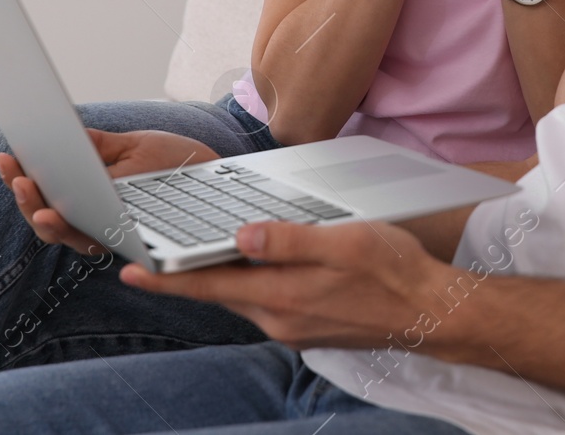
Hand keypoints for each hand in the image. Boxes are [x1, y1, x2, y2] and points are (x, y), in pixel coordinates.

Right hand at [0, 128, 218, 255]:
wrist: (217, 175)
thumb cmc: (173, 161)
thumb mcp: (131, 146)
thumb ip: (95, 146)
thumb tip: (56, 132)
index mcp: (87, 194)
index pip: (43, 192)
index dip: (19, 179)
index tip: (4, 158)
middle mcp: (94, 220)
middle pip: (48, 219)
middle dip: (26, 201)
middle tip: (16, 178)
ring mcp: (111, 235)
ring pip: (69, 236)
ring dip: (46, 221)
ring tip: (34, 202)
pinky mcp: (133, 244)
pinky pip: (101, 243)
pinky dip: (80, 233)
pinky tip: (67, 217)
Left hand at [119, 219, 464, 351]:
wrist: (433, 313)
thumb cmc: (395, 272)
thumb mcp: (345, 241)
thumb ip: (290, 240)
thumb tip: (241, 235)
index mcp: (284, 295)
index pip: (210, 287)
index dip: (167, 278)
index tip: (131, 270)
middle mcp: (281, 319)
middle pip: (221, 294)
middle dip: (187, 276)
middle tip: (153, 254)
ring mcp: (294, 329)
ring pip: (244, 299)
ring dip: (222, 280)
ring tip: (200, 257)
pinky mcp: (308, 330)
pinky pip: (267, 305)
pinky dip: (251, 287)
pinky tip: (256, 269)